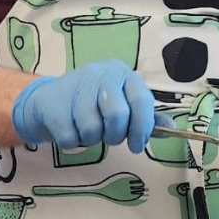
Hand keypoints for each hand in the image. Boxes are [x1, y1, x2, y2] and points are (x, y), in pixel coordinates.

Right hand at [11, 62, 154, 153]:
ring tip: (88, 131)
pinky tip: (70, 131)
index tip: (137, 145)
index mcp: (122, 73)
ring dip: (92, 140)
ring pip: (92, 128)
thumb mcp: (121, 102)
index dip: (143, 127)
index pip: (141, 99)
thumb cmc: (92, 102)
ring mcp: (75, 87)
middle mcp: (101, 74)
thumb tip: (172, 129)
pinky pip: (70, 138)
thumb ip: (144, 116)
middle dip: (115, 135)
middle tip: (108, 137)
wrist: (46, 100)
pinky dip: (73, 143)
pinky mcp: (54, 105)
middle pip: (117, 115)